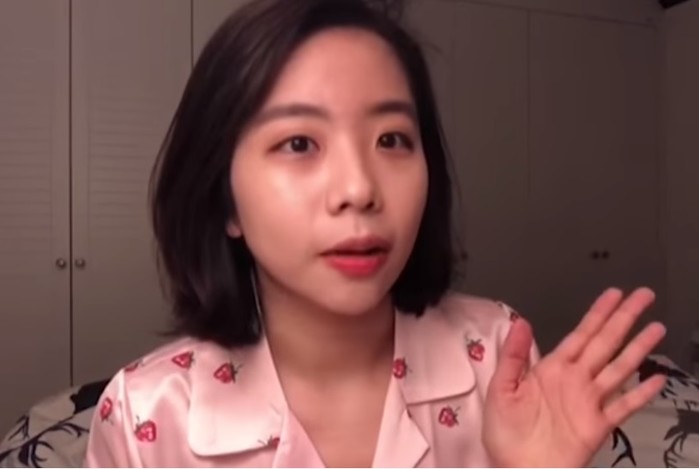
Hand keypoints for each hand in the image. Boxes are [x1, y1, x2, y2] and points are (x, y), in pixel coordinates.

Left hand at [483, 287, 666, 466]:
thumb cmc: (505, 432)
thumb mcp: (501, 389)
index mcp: (552, 368)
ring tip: (656, 329)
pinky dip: (641, 394)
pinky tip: (657, 379)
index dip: (598, 313)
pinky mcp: (598, 426)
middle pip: (605, 343)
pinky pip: (624, 407)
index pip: (580, 334)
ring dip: (638, 348)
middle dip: (624, 318)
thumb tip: (522, 322)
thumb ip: (513, 356)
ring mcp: (590, 402)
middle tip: (644, 295)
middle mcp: (576, 380)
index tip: (615, 294)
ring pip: (619, 368)